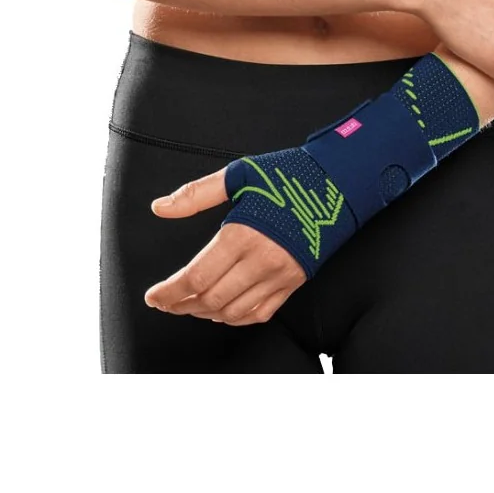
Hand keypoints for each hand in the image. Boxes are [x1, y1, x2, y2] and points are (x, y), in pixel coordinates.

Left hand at [144, 169, 306, 324]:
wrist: (339, 183)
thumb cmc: (290, 175)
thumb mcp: (239, 174)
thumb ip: (196, 194)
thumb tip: (161, 208)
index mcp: (242, 234)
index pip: (196, 277)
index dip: (170, 292)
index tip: (154, 296)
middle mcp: (261, 260)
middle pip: (211, 299)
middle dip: (182, 305)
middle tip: (166, 302)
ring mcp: (280, 275)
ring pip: (233, 312)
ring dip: (206, 313)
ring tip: (190, 305)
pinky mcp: (295, 282)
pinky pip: (261, 313)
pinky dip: (236, 318)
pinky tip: (222, 310)